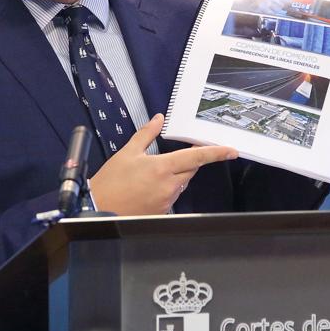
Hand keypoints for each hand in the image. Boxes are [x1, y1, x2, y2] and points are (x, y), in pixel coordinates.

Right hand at [90, 114, 237, 215]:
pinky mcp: (163, 211)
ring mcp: (167, 200)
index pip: (195, 158)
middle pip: (190, 169)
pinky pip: (172, 196)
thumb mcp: (127, 152)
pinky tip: (149, 187)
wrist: (98, 208)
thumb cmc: (110, 182)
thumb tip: (158, 119)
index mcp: (162, 168)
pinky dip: (167, 188)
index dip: (216, 153)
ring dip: (175, 176)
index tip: (231, 151)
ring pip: (181, 183)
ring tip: (150, 175)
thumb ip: (146, 134)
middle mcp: (168, 185)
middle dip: (187, 161)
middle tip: (172, 156)